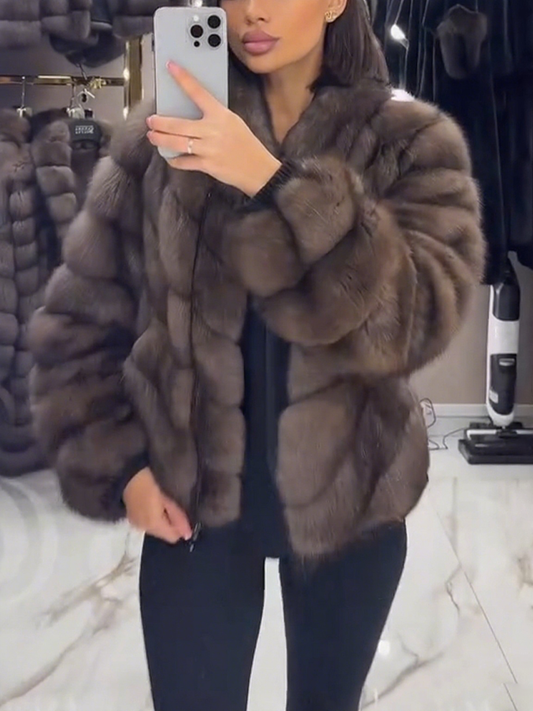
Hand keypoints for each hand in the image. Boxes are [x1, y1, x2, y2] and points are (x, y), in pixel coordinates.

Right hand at [123, 467, 192, 543]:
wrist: (128, 474)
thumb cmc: (151, 483)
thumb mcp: (168, 498)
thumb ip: (178, 517)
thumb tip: (187, 535)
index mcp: (153, 525)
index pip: (172, 537)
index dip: (180, 527)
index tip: (182, 513)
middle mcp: (143, 529)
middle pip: (164, 534)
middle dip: (171, 523)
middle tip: (172, 504)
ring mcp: (136, 524)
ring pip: (156, 529)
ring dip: (162, 520)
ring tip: (163, 502)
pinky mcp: (132, 518)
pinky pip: (148, 523)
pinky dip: (154, 517)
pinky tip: (154, 504)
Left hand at [146, 62, 281, 196]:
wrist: (258, 169)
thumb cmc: (246, 145)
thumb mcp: (233, 122)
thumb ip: (214, 117)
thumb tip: (192, 114)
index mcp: (220, 115)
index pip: (198, 92)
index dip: (183, 78)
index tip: (171, 67)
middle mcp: (212, 130)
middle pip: (178, 124)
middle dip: (160, 122)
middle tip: (151, 120)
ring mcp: (209, 149)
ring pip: (177, 143)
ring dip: (161, 139)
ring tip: (152, 136)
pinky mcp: (207, 165)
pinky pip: (184, 162)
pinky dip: (174, 160)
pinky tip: (170, 157)